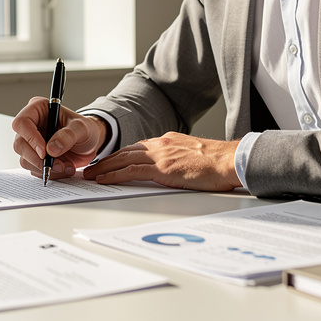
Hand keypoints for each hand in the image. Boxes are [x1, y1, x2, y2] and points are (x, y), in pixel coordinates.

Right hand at [11, 97, 105, 179]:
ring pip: (25, 159)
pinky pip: (33, 169)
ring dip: (46, 167)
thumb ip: (68, 136)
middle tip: (59, 165)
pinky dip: (49, 172)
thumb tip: (51, 149)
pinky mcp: (34, 156)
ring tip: (67, 166)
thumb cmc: (85, 129)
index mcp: (38, 109)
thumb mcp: (82, 128)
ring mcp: (30, 142)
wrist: (89, 144)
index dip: (30, 138)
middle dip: (39, 159)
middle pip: (20, 144)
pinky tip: (64, 167)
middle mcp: (30, 125)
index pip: (22, 122)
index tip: (45, 152)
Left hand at [82, 132, 241, 190]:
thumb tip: (173, 169)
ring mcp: (160, 155)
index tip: (109, 161)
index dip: (120, 155)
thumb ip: (178, 159)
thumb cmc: (219, 162)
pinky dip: (113, 175)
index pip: (137, 148)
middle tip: (91, 167)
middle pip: (126, 152)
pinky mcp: (162, 168)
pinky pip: (131, 171)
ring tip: (90, 175)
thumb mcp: (194, 156)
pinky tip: (103, 180)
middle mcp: (161, 144)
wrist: (230, 161)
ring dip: (104, 167)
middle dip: (107, 160)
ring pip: (123, 159)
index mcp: (168, 141)